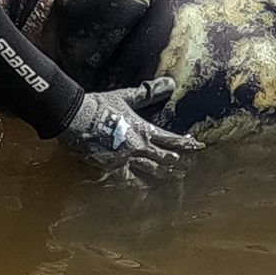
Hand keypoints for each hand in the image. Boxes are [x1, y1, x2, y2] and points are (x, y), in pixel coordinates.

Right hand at [59, 79, 200, 180]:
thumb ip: (148, 93)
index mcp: (144, 130)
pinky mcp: (112, 168)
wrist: (78, 118)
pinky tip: (142, 191)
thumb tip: (170, 83)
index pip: (171, 140)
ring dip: (164, 175)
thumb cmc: (100, 105)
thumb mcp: (126, 97)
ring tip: (174, 178)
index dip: (185, 144)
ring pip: (151, 171)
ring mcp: (126, 160)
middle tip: (188, 168)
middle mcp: (139, 148)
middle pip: (164, 159)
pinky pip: (127, 180)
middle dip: (177, 164)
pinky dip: (136, 186)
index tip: (198, 146)